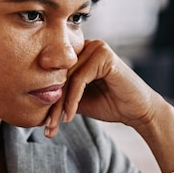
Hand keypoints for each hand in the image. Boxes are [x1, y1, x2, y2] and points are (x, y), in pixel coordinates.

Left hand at [44, 39, 160, 137]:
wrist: (139, 112)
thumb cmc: (110, 104)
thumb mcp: (79, 99)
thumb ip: (61, 93)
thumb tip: (34, 99)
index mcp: (80, 52)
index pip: (56, 73)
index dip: (48, 97)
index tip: (42, 122)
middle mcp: (87, 45)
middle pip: (60, 76)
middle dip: (52, 104)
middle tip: (46, 127)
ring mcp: (96, 47)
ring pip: (68, 78)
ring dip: (60, 105)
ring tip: (54, 125)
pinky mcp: (104, 55)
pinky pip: (80, 79)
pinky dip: (73, 100)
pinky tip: (70, 116)